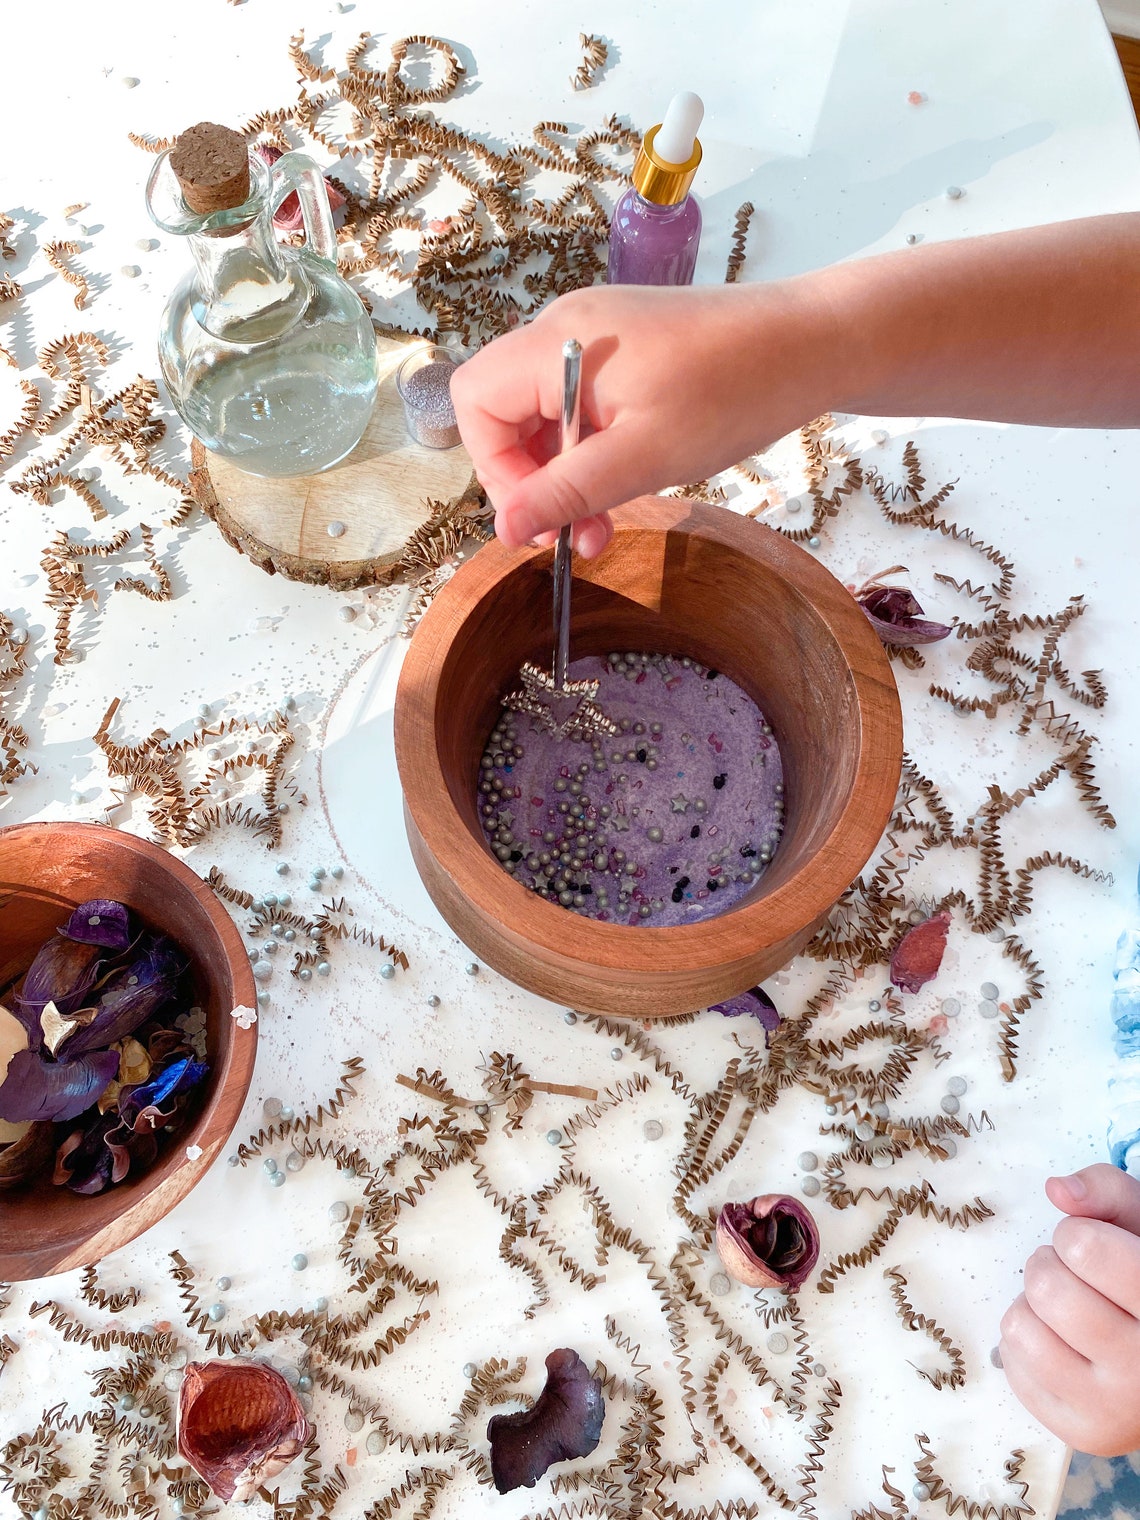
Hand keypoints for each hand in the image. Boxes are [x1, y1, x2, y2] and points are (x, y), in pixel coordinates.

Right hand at [449, 281, 825, 556]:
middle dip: (532, 481)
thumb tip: (504, 528)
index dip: (493, 467)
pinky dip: (592, 453)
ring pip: (545, 416)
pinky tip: (626, 483)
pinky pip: (581, 407)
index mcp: (558, 342)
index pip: (476, 401)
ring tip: (602, 525)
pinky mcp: (628, 351)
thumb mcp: (643, 457)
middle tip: (574, 534)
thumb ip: (565, 492)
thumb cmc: (733, 391)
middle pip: (505, 411)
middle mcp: (567, 328)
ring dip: (564, 477)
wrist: (813, 343)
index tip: (539, 515)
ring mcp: (598, 338)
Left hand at [1000, 1164, 1139, 1454]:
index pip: (1083, 1247)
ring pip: (1021, 1328)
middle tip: (1077, 1276)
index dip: (1076, 1234)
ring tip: (1067, 1309)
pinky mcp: (1086, 1434)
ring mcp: (1117, 1410)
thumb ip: (1109, 1192)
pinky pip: (1014, 1368)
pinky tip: (1062, 1343)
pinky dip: (1027, 1344)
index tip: (1096, 1246)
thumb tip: (1058, 1190)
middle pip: (1046, 1288)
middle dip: (1050, 1266)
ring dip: (1033, 1306)